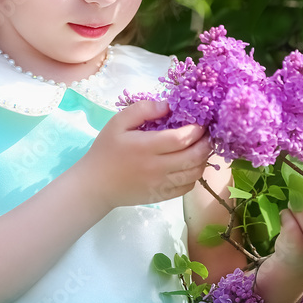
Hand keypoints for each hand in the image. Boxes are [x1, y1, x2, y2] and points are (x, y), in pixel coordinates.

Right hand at [74, 98, 212, 209]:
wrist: (95, 185)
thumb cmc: (106, 150)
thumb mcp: (118, 123)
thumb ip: (143, 110)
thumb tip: (168, 106)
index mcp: (146, 147)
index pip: (181, 139)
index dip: (196, 130)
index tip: (200, 122)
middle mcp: (157, 168)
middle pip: (193, 157)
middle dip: (206, 144)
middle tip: (206, 134)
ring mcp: (161, 184)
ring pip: (194, 174)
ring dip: (203, 160)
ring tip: (200, 148)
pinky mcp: (162, 196)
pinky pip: (187, 188)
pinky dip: (194, 176)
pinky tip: (189, 166)